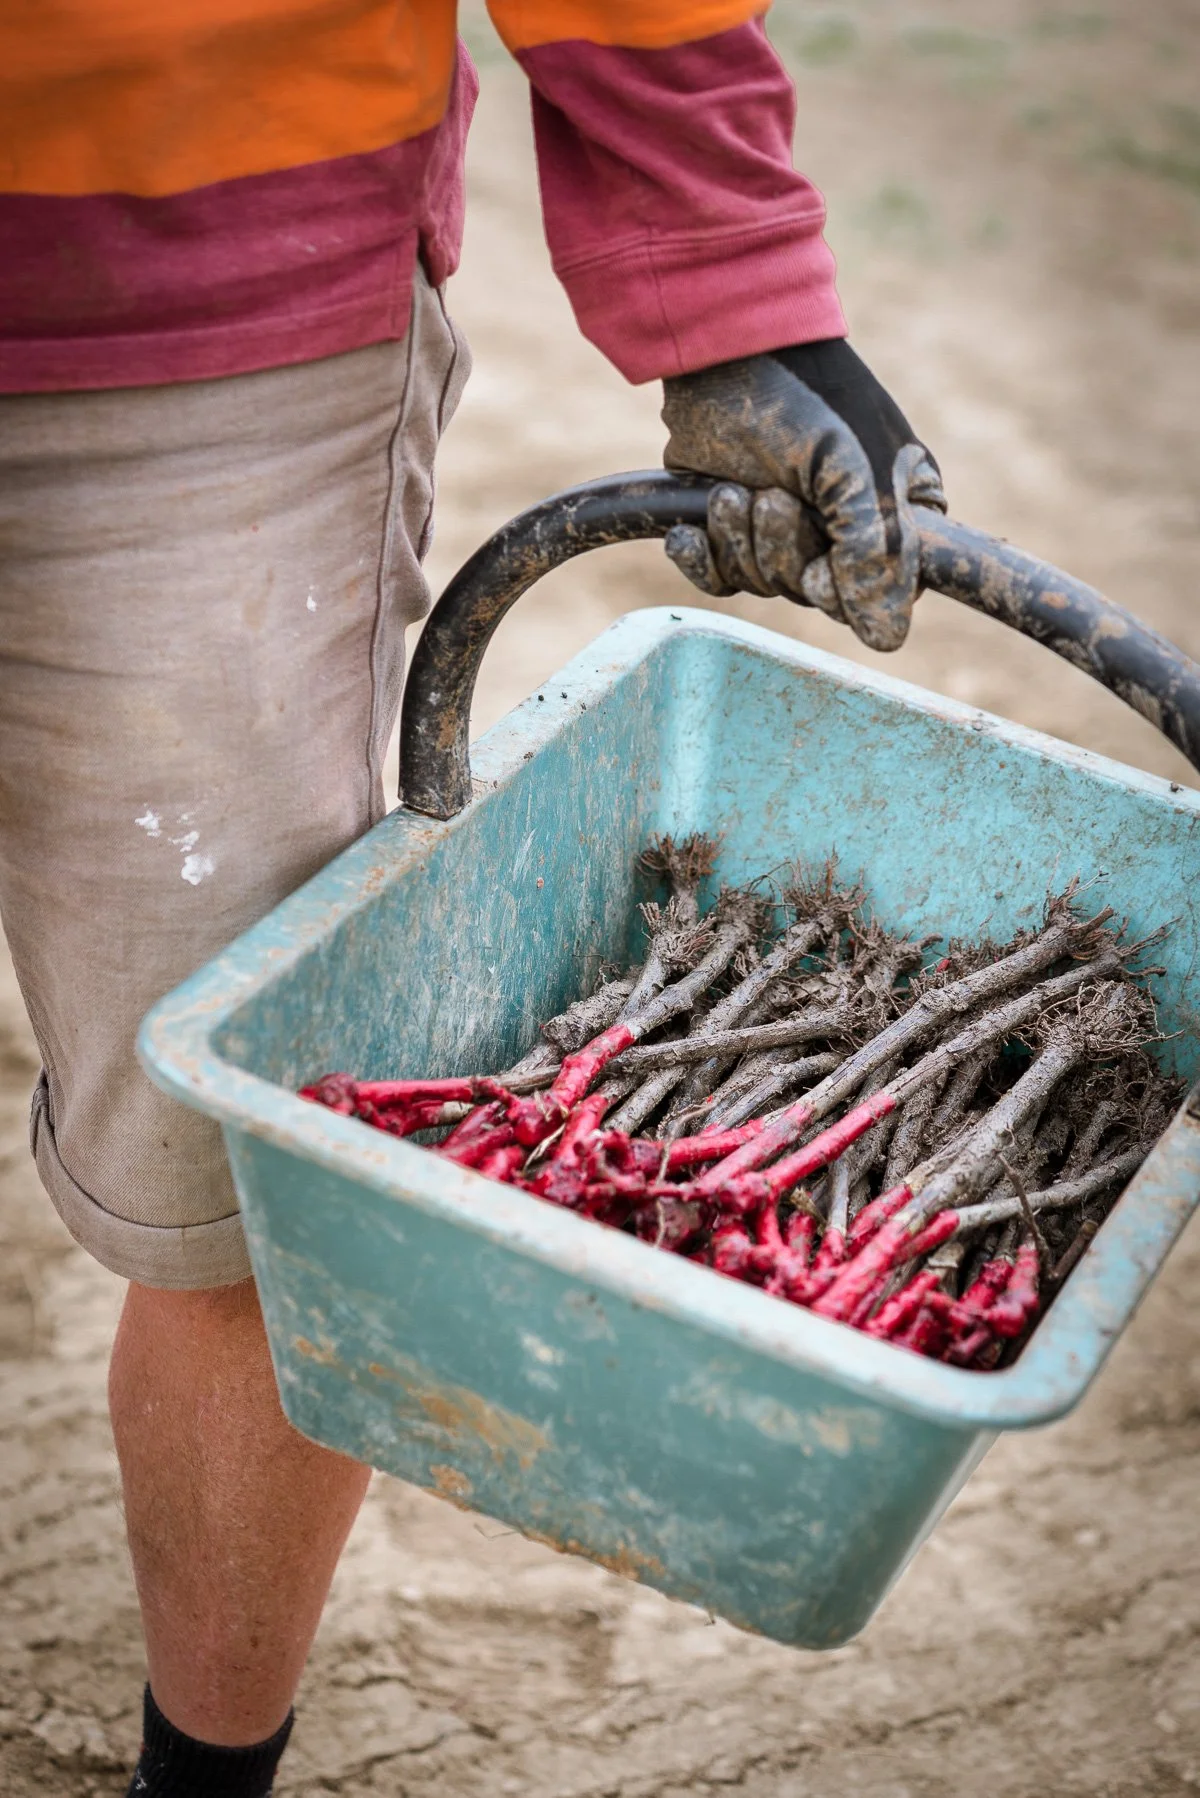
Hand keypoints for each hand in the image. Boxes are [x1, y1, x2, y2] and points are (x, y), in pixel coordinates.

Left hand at [661, 340, 945, 651]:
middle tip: (771, 499)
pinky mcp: (731, 527)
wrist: (724, 353)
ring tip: (730, 493)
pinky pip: (720, 579)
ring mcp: (787, 527)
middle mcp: (847, 527)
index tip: (824, 563)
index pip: (888, 593)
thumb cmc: (808, 402)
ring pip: (765, 586)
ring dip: (741, 544)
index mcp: (900, 513)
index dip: (848, 590)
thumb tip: (887, 639)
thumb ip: (876, 555)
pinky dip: (703, 560)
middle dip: (784, 554)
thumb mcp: (855, 473)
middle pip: (816, 597)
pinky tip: (689, 533)